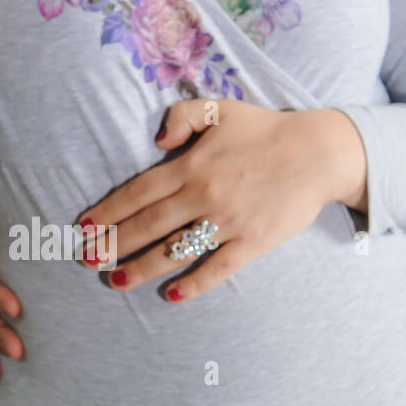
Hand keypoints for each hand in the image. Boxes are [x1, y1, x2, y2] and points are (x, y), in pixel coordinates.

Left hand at [77, 100, 367, 300]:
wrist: (320, 153)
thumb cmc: (266, 130)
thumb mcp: (220, 109)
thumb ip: (182, 116)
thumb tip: (157, 140)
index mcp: (191, 166)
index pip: (138, 193)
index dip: (108, 211)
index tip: (85, 226)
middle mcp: (203, 196)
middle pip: (147, 226)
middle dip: (113, 244)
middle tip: (87, 260)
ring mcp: (227, 223)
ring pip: (175, 251)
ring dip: (141, 269)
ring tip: (116, 282)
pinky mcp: (251, 243)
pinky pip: (217, 269)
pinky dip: (194, 284)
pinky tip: (172, 296)